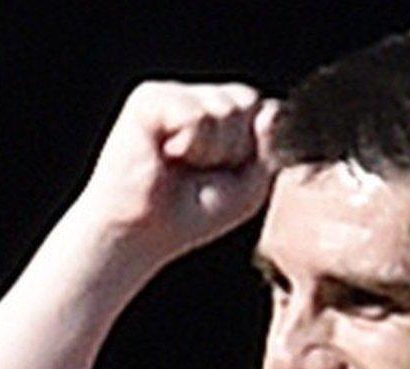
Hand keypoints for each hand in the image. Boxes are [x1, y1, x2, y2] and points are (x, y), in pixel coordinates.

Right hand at [70, 80, 280, 274]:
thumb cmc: (189, 215)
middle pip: (246, 101)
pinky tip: (165, 156)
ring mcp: (171, 94)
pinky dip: (189, 144)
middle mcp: (194, 97)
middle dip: (232, 148)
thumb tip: (269, 108)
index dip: (250, 149)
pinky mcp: (149, 99)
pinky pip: (195, 113)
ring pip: (224, 107)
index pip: (262, 107)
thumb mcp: (249, 187)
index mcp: (217, 113)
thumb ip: (270, 148)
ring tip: (179, 165)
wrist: (139, 234)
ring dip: (210, 150)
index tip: (220, 175)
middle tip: (195, 171)